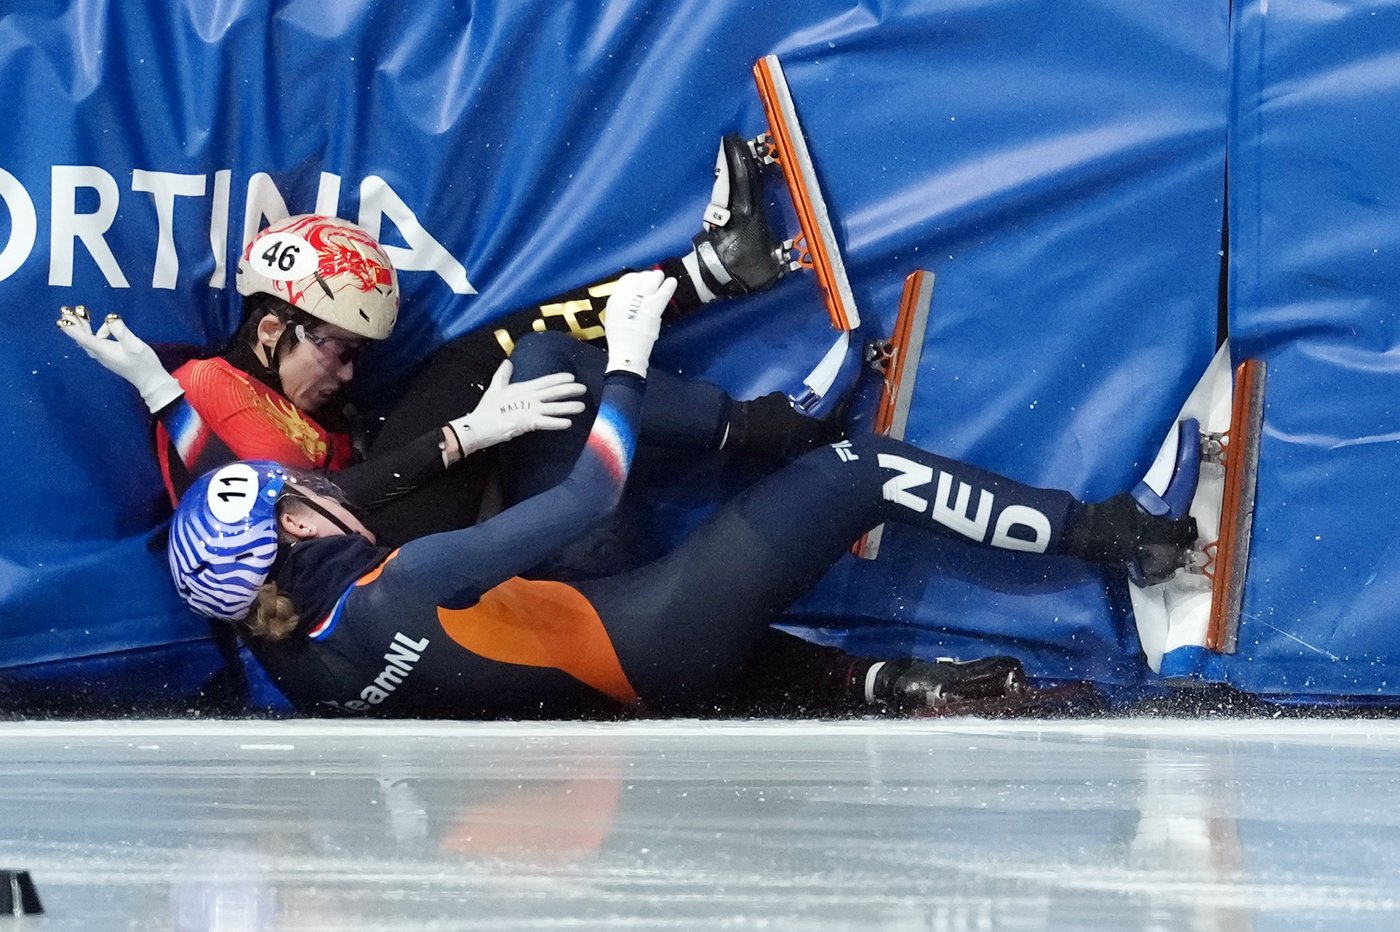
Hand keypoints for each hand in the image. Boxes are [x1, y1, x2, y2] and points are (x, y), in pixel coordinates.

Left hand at [56, 306, 183, 412]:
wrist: (150, 381)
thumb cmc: (144, 364)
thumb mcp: (135, 345)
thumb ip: (122, 331)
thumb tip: (110, 318)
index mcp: (104, 350)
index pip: (83, 337)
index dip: (71, 328)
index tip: (60, 320)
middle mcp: (101, 354)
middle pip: (83, 338)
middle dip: (74, 324)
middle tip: (65, 310)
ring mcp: (105, 356)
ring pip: (89, 340)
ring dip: (84, 327)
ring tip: (81, 314)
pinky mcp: (110, 357)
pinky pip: (98, 342)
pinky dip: (95, 333)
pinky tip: (105, 329)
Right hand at [447, 359, 586, 456]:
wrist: (479, 425)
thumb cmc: (487, 408)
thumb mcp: (495, 388)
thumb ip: (503, 375)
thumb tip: (507, 362)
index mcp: (523, 388)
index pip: (545, 381)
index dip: (559, 378)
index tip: (571, 377)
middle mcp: (529, 397)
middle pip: (553, 392)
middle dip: (569, 390)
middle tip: (584, 389)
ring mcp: (529, 409)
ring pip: (553, 407)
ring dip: (568, 407)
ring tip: (582, 406)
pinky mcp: (528, 422)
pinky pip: (546, 422)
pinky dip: (557, 423)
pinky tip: (568, 423)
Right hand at [603, 270, 675, 376]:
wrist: (627, 350)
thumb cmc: (620, 339)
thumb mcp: (613, 316)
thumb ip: (622, 304)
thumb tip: (633, 297)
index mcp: (615, 298)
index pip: (626, 279)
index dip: (636, 277)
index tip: (641, 278)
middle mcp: (627, 295)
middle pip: (640, 277)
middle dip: (648, 276)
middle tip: (654, 277)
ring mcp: (640, 300)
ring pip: (651, 280)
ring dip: (658, 277)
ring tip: (662, 276)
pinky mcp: (653, 307)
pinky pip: (663, 291)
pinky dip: (669, 285)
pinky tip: (672, 282)